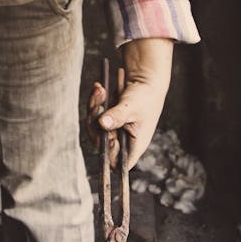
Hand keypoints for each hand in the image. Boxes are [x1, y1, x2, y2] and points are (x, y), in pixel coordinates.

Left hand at [88, 38, 173, 168]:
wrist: (146, 80)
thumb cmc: (145, 96)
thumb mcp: (132, 106)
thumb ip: (118, 116)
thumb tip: (102, 124)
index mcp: (134, 144)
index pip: (118, 162)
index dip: (109, 154)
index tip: (108, 137)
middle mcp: (123, 139)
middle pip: (101, 142)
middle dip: (95, 124)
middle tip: (97, 106)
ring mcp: (115, 129)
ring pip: (95, 126)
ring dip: (93, 108)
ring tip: (100, 91)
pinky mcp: (108, 118)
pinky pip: (95, 114)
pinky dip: (95, 101)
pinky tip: (98, 88)